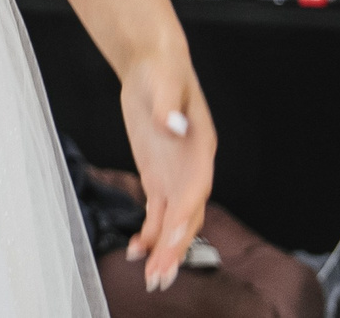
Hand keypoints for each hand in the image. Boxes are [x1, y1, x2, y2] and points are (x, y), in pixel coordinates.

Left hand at [116, 48, 213, 292]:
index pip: (196, 190)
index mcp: (201, 148)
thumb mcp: (165, 81)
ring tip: (151, 277)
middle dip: (176, 247)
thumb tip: (174, 126)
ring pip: (174, 220)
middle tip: (161, 277)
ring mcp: (175, 174)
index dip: (186, 215)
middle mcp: (193, 168)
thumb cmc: (164, 69)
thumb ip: (168, 107)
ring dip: (164, 248)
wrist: (154, 63)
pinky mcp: (157, 175)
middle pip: (188, 215)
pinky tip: (138, 249)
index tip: (174, 237)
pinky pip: (157, 211)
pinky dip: (150, 232)